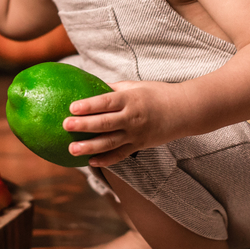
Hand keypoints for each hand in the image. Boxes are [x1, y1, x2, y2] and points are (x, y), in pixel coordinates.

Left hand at [62, 80, 177, 166]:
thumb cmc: (156, 94)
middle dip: (84, 126)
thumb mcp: (135, 86)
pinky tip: (91, 162)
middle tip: (66, 126)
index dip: (89, 105)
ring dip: (90, 147)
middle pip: (105, 123)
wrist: (184, 111)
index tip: (72, 107)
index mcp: (131, 99)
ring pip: (110, 143)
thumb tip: (89, 87)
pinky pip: (120, 155)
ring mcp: (136, 134)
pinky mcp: (140, 146)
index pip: (106, 102)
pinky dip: (106, 160)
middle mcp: (133, 118)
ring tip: (72, 149)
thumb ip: (113, 89)